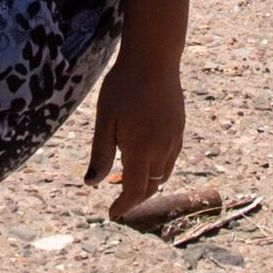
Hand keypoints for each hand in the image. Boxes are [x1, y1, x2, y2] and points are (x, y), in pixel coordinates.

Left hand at [80, 46, 187, 217]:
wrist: (153, 59)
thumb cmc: (123, 86)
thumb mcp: (105, 120)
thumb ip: (100, 154)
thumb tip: (92, 184)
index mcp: (140, 149)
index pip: (135, 191)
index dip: (124, 205)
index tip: (113, 213)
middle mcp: (162, 149)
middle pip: (151, 186)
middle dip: (135, 197)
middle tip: (118, 199)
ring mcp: (174, 139)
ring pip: (163, 173)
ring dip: (147, 181)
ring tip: (128, 177)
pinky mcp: (180, 129)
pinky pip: (170, 158)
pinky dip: (158, 167)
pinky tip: (144, 156)